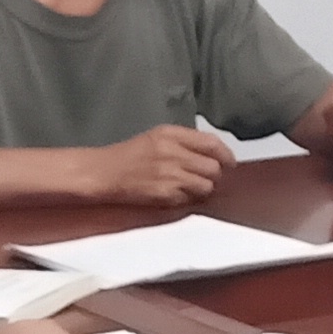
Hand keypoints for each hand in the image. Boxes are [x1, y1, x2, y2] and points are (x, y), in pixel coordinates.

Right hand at [77, 124, 235, 205]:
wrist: (103, 173)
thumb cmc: (129, 156)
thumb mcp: (157, 138)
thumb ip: (186, 142)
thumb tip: (215, 154)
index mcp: (171, 134)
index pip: (212, 143)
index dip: (226, 155)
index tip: (229, 163)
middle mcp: (172, 152)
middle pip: (213, 167)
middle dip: (214, 175)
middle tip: (205, 177)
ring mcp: (169, 174)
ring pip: (206, 185)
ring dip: (203, 189)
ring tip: (190, 187)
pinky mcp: (164, 193)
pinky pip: (190, 199)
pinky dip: (188, 199)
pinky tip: (176, 194)